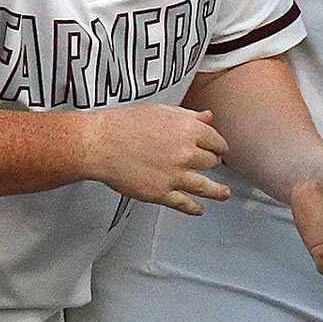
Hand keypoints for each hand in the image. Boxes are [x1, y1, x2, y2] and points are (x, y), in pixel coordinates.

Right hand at [86, 103, 230, 214]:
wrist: (98, 144)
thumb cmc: (124, 124)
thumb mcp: (160, 111)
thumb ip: (188, 116)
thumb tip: (208, 118)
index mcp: (188, 130)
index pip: (216, 141)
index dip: (219, 146)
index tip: (219, 150)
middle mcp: (186, 153)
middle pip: (211, 162)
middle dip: (211, 163)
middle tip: (210, 164)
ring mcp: (175, 175)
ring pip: (205, 186)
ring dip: (217, 192)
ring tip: (224, 194)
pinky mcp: (160, 193)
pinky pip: (184, 203)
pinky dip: (194, 208)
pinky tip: (199, 209)